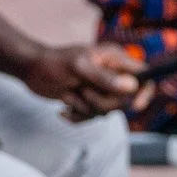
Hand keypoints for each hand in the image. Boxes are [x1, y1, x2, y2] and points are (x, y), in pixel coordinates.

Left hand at [19, 43, 147, 120]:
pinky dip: (78, 116)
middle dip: (102, 102)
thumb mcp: (79, 69)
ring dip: (86, 109)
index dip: (144, 91)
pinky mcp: (89, 101)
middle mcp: (111, 73)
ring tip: (70, 95)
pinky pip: (93, 117)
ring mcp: (101, 88)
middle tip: (82, 91)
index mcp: (114, 58)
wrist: (31, 71)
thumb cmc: (53, 63)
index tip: (135, 105)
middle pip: (124, 100)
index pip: (143, 75)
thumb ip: (104, 78)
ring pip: (108, 111)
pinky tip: (64, 108)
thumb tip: (132, 86)